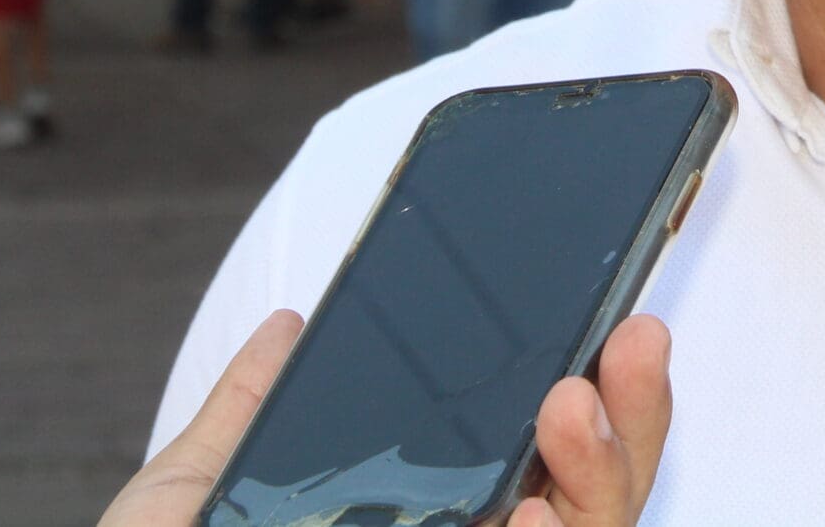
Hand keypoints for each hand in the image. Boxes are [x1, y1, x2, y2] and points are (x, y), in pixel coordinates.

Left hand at [94, 310, 673, 526]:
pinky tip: (534, 519)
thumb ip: (249, 416)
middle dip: (633, 417)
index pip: (546, 459)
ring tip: (569, 410)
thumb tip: (288, 327)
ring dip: (603, 476)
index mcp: (430, 522)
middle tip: (630, 342)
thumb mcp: (192, 501)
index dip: (599, 393)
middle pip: (595, 500)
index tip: (617, 319)